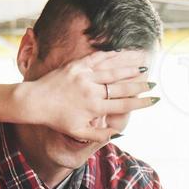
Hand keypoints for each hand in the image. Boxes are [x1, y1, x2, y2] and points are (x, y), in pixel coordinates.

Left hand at [20, 51, 155, 142]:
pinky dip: (111, 56)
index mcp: (94, 108)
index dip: (141, 103)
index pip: (124, 105)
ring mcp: (84, 76)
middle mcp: (92, 91)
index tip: (154, 100)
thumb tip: (119, 133)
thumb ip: (99, 135)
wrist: (34, 102)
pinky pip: (97, 59)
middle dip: (139, 85)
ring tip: (142, 66)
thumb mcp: (78, 133)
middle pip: (122, 87)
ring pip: (112, 71)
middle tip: (152, 83)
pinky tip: (121, 53)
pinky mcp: (77, 65)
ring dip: (129, 68)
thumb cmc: (57, 120)